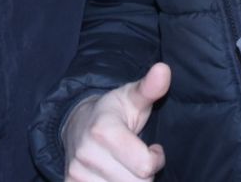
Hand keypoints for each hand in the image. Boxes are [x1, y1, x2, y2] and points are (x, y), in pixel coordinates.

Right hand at [63, 63, 169, 181]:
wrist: (76, 125)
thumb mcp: (132, 98)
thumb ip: (149, 88)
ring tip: (123, 166)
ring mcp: (76, 173)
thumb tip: (164, 69)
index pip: (145, 166)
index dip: (155, 159)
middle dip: (143, 175)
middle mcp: (86, 153)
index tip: (153, 149)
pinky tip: (112, 176)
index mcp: (103, 130)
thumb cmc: (113, 113)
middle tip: (136, 159)